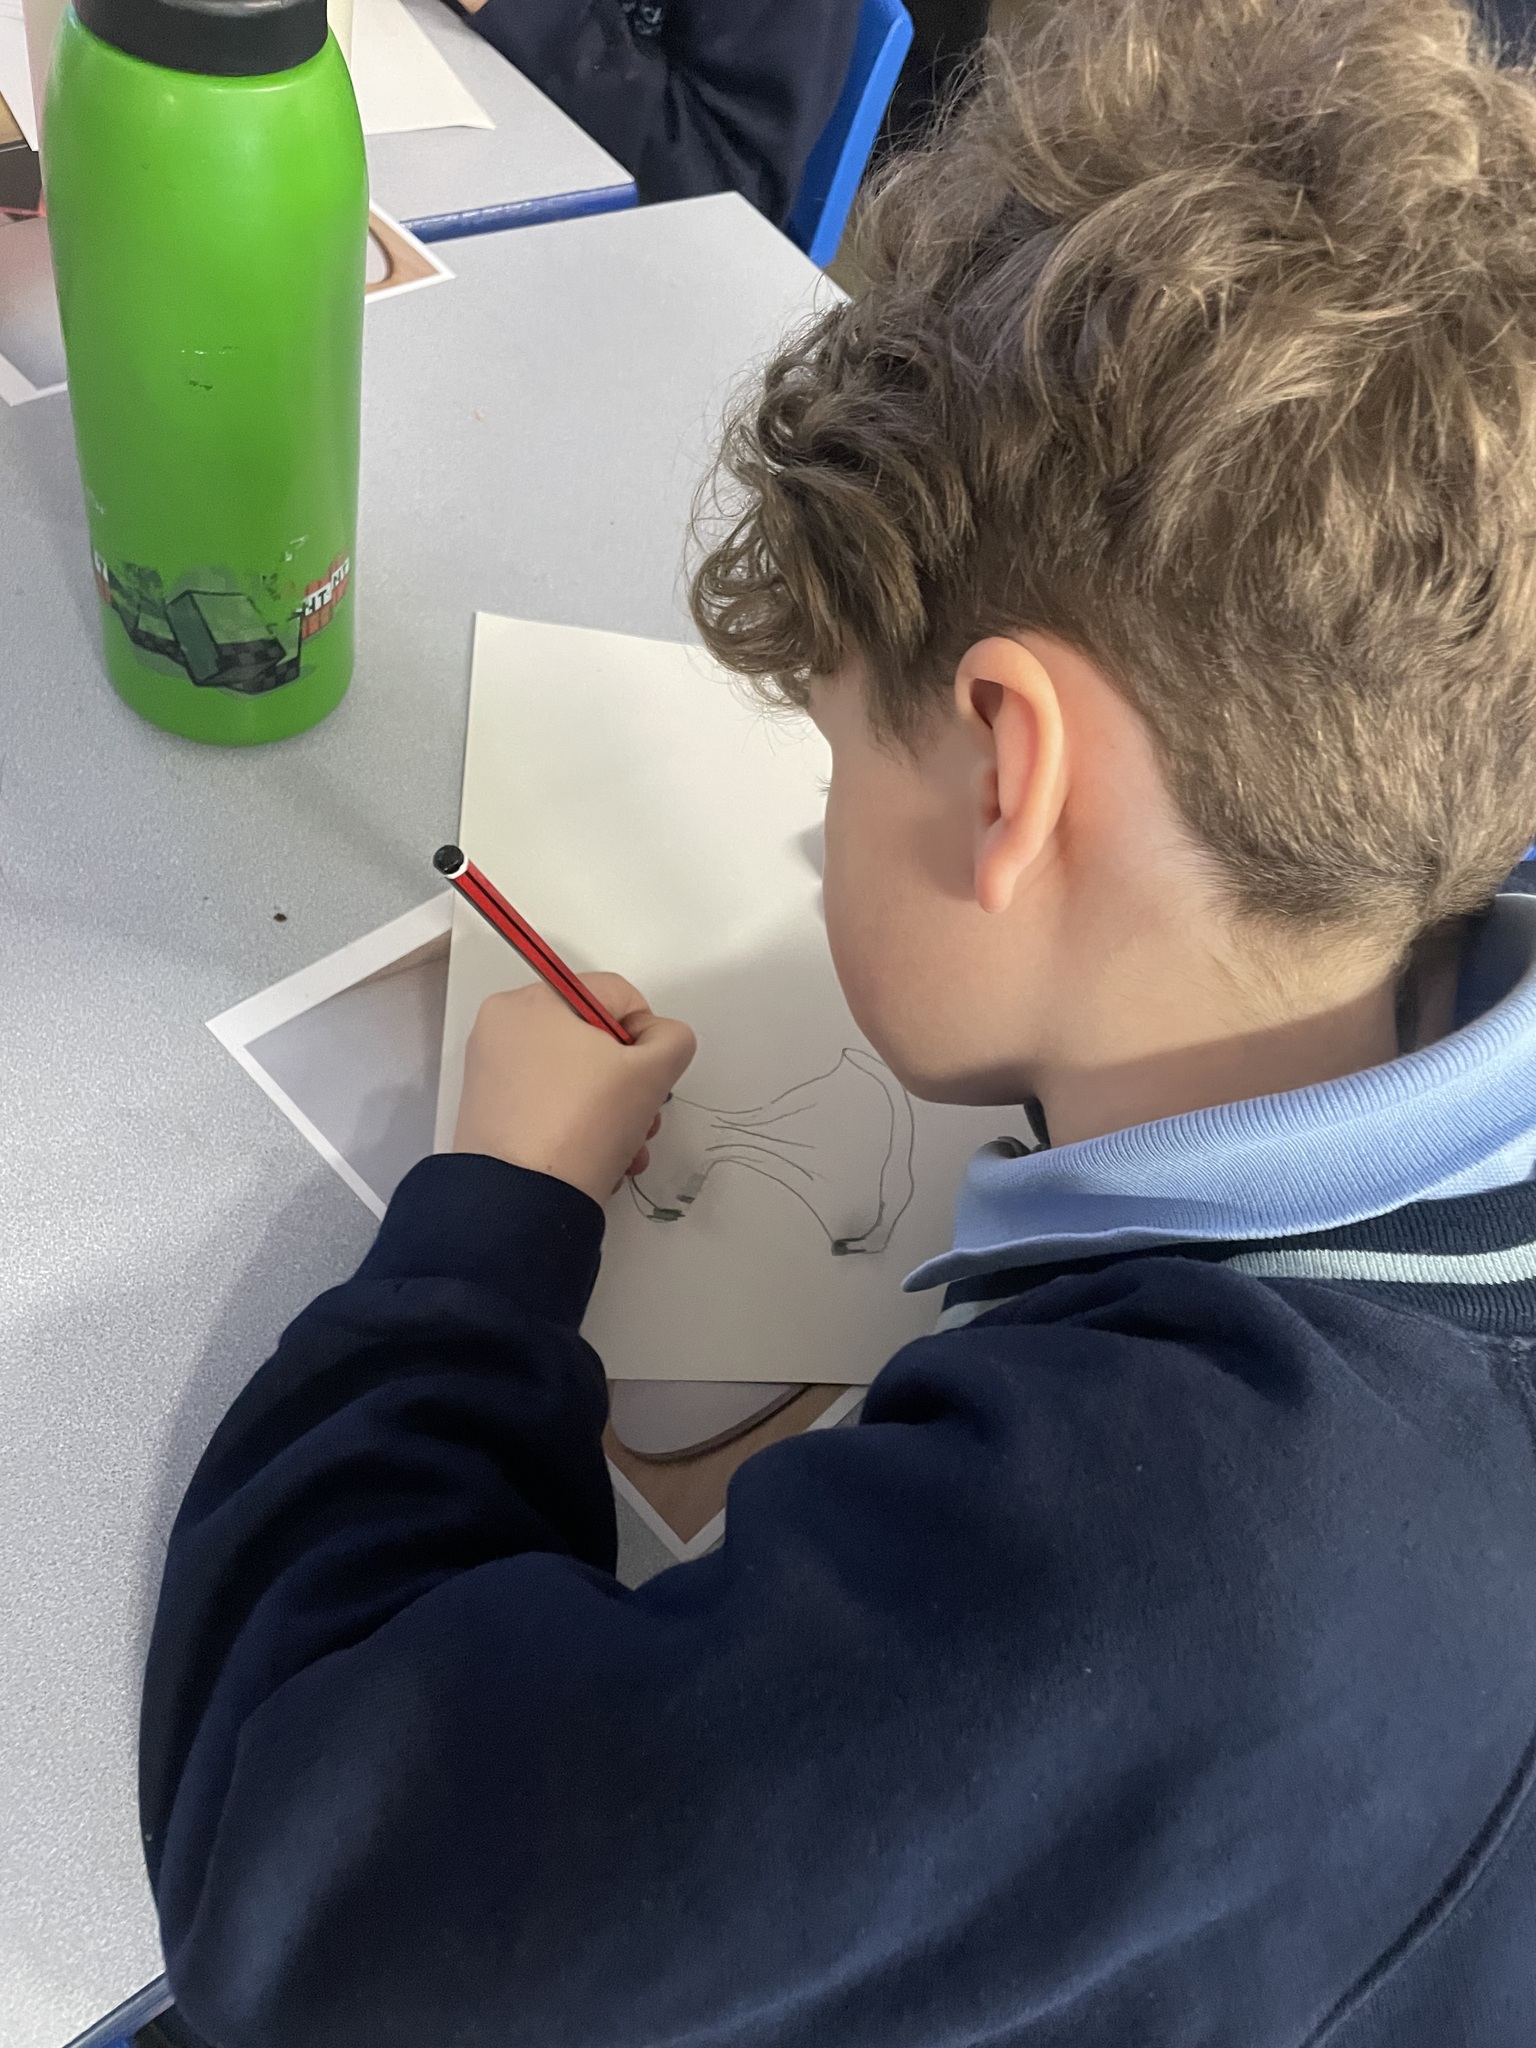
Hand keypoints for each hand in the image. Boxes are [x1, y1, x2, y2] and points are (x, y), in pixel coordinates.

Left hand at [452, 975, 696, 1205]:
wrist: (522, 1203)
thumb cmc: (585, 1123)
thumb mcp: (652, 1071)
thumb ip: (673, 1038)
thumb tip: (655, 1039)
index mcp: (533, 1000)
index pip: (616, 996)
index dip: (648, 1036)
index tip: (651, 1078)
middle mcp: (504, 1028)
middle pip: (594, 1039)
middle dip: (631, 1082)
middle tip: (644, 1120)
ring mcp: (492, 1073)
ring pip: (576, 1077)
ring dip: (613, 1112)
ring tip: (628, 1151)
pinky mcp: (489, 1114)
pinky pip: (550, 1104)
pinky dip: (580, 1127)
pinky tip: (601, 1162)